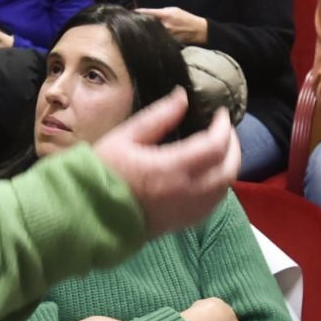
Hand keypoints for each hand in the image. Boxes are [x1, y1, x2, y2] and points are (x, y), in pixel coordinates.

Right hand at [93, 91, 241, 237]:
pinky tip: (209, 176)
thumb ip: (158, 117)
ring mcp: (186, 212)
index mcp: (171, 169)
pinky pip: (212, 205)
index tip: (220, 113)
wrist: (87, 214)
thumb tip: (182, 97)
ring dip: (228, 167)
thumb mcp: (125, 137)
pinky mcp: (181, 224)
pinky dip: (219, 187)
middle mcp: (185, 193)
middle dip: (233, 147)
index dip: (223, 127)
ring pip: (224, 190)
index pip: (214, 146)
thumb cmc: (101, 173)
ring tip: (219, 150)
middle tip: (224, 130)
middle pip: (228, 170)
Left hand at [137, 5, 207, 44]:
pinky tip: (150, 39)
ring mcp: (167, 35)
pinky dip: (153, 39)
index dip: (138, 12)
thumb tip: (149, 14)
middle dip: (141, 23)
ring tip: (141, 31)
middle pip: (147, 24)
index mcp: (166, 15)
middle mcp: (165, 25)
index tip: (130, 12)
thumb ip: (161, 12)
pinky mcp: (169, 43)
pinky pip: (158, 40)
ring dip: (146, 32)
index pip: (147, 13)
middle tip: (133, 22)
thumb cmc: (186, 18)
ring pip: (152, 33)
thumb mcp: (174, 10)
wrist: (198, 31)